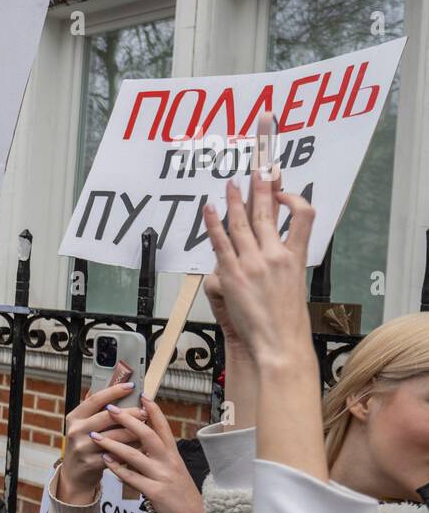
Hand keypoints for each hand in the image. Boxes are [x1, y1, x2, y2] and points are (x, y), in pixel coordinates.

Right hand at [57, 382, 146, 503]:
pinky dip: (131, 449)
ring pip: (115, 436)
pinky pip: (117, 454)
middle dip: (129, 413)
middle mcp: (76, 430)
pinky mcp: (91, 463)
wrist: (74, 474)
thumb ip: (95, 408)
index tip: (130, 386)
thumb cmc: (84, 444)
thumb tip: (110, 384)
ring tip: (147, 429)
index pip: (95, 399)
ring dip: (134, 432)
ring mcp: (83, 447)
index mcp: (74, 417)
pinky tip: (142, 446)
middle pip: (107, 417)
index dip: (114, 391)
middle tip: (145, 411)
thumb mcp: (83, 425)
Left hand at [95, 396, 207, 512]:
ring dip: (113, 444)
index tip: (141, 395)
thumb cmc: (179, 493)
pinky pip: (132, 478)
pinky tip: (105, 461)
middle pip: (148, 435)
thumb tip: (141, 438)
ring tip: (95, 436)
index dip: (153, 411)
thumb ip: (158, 454)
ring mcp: (163, 477)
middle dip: (128, 420)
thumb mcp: (173, 469)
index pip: (163, 427)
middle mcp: (169, 462)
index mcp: (173, 454)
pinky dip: (117, 468)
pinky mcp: (156, 493)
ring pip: (136, 455)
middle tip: (110, 409)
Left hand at [201, 165, 314, 370]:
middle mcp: (276, 256)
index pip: (304, 217)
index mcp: (296, 258)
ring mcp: (253, 264)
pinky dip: (214, 224)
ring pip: (243, 223)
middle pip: (269, 213)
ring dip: (235, 200)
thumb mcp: (293, 287)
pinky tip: (209, 209)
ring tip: (231, 183)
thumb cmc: (286, 322)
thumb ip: (280, 266)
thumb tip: (261, 256)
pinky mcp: (232, 274)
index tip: (283, 192)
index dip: (294, 200)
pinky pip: (220, 242)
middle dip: (263, 188)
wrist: (278, 343)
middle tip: (259, 169)